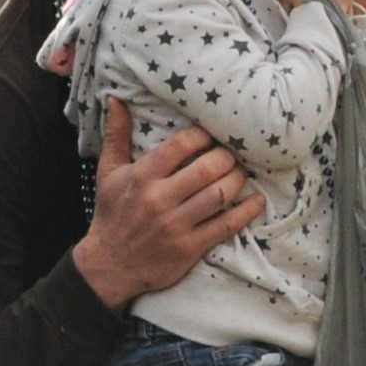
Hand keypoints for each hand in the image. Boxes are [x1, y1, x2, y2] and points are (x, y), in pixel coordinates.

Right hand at [71, 99, 264, 312]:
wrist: (108, 267)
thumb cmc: (112, 213)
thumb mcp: (108, 173)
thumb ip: (116, 135)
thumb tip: (115, 98)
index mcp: (142, 177)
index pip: (182, 145)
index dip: (204, 135)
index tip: (212, 135)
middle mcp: (159, 199)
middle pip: (208, 168)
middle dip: (227, 157)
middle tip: (232, 154)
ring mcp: (176, 225)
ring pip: (220, 194)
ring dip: (238, 179)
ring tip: (241, 172)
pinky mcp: (190, 247)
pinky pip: (226, 225)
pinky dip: (247, 211)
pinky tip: (257, 200)